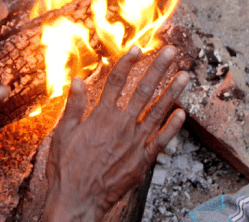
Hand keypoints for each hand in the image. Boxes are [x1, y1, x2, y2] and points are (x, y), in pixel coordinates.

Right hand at [44, 46, 188, 220]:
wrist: (77, 201)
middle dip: (159, 68)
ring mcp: (134, 142)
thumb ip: (74, 105)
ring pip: (158, 111)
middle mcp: (121, 124)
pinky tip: (182, 113)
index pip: (117, 80)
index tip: (139, 48)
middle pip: (143, 89)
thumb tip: (76, 79)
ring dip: (173, 91)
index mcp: (101, 116)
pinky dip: (173, 127)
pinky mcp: (142, 160)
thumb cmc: (67, 169)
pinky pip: (162, 140)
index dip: (128, 62)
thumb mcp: (63, 133)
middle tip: (172, 51)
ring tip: (185, 75)